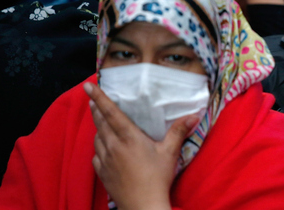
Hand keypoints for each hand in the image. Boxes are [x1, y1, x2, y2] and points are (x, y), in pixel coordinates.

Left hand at [85, 82, 198, 209]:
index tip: (89, 85)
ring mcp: (105, 160)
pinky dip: (97, 146)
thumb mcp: (170, 152)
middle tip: (93, 98)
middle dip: (96, 108)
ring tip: (100, 120)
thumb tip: (194, 115)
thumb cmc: (157, 178)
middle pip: (100, 122)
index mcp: (128, 137)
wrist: (143, 206)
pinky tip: (103, 147)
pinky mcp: (102, 173)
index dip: (99, 97)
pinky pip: (95, 155)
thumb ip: (179, 131)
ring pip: (96, 138)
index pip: (110, 112)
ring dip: (97, 127)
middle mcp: (113, 146)